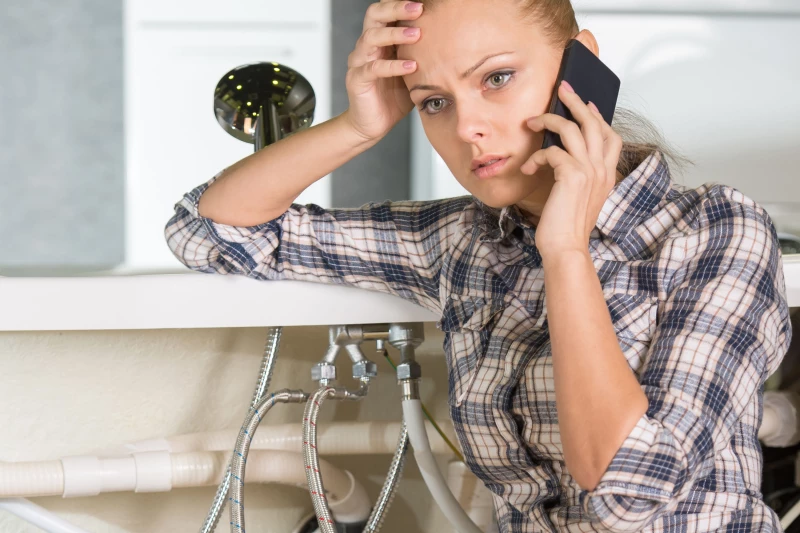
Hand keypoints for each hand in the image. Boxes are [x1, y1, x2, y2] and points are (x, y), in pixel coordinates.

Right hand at [343, 1, 422, 142]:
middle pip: (374, 15)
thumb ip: (424, 54)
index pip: (386, 11)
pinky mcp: (357, 80)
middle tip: (419, 8)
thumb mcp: (414, 71)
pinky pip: (373, 69)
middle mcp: (367, 46)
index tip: (425, 2)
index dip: (400, 4)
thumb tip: (455, 40)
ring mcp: (359, 61)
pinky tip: (411, 66)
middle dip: (396, 8)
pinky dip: (393, 66)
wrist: (373, 124)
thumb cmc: (394, 96)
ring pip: (371, 38)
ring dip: (395, 34)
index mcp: (380, 40)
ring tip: (417, 35)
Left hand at [521, 80, 622, 260]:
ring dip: (548, 120)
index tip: (586, 104)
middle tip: (562, 88)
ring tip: (530, 121)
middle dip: (575, 102)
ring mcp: (589, 170)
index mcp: (608, 174)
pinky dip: (537, 156)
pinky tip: (529, 167)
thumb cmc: (567, 226)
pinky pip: (551, 152)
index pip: (611, 136)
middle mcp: (602, 169)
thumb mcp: (580, 197)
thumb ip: (579, 176)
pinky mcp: (572, 175)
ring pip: (572, 129)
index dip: (598, 116)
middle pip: (594, 123)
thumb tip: (562, 156)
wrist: (566, 247)